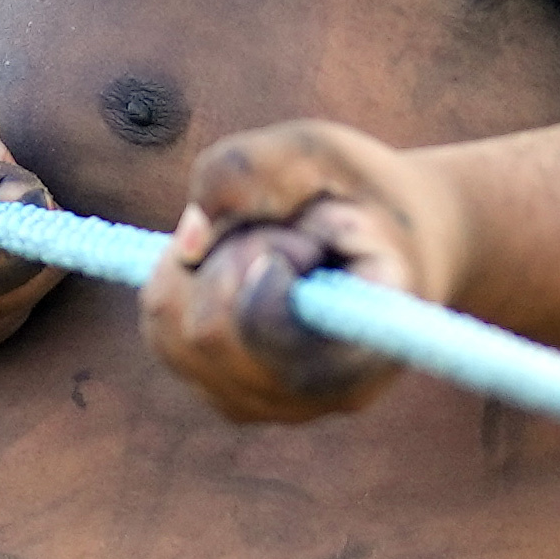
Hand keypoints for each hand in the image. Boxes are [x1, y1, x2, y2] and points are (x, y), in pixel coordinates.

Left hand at [142, 120, 460, 424]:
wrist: (396, 241)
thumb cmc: (362, 194)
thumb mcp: (321, 150)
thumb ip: (250, 171)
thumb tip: (187, 240)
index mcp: (370, 338)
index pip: (264, 328)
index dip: (256, 264)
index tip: (293, 236)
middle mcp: (322, 396)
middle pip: (206, 331)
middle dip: (227, 257)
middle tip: (282, 234)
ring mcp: (275, 407)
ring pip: (172, 337)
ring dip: (199, 272)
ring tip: (261, 254)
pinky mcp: (234, 400)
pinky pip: (163, 339)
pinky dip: (183, 288)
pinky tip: (234, 274)